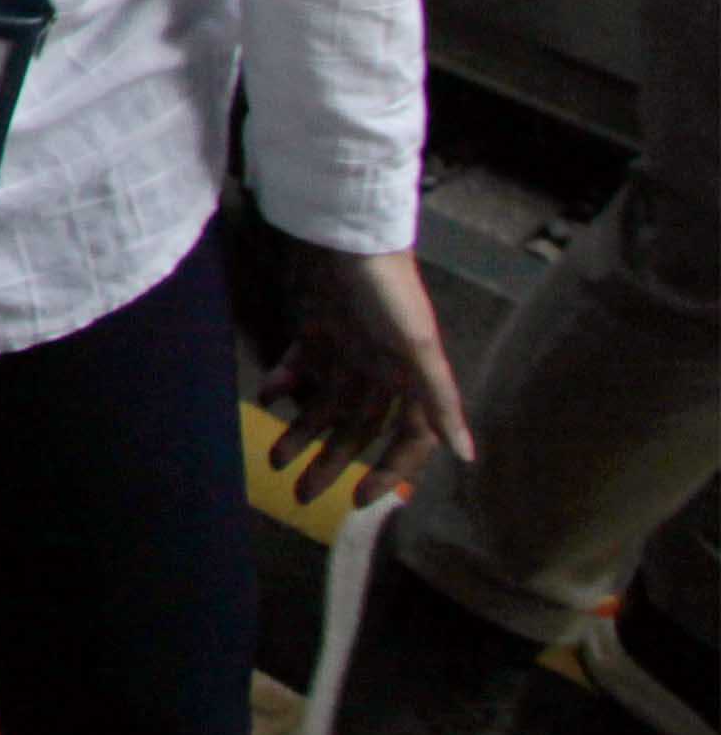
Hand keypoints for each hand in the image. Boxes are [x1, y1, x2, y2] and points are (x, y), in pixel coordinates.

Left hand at [262, 242, 475, 507]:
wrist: (345, 233)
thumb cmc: (388, 291)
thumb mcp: (418, 347)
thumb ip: (440, 402)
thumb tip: (468, 458)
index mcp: (412, 379)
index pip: (406, 440)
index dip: (388, 472)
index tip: (358, 501)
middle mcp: (381, 370)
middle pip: (356, 429)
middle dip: (330, 463)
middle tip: (300, 496)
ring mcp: (347, 350)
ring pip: (324, 404)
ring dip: (300, 433)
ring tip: (273, 460)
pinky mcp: (316, 328)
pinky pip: (299, 366)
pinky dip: (283, 384)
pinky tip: (266, 398)